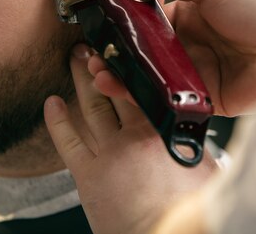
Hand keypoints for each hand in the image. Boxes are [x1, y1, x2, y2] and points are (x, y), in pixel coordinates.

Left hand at [44, 44, 216, 233]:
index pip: (144, 85)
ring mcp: (110, 152)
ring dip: (81, 80)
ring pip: (92, 106)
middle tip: (93, 45)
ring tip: (74, 59)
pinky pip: (68, 140)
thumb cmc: (189, 210)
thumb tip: (193, 122)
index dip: (131, 65)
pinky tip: (50, 103)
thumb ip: (193, 139)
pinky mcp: (88, 174)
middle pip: (115, 89)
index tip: (124, 48)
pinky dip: (57, 120)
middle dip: (103, 64)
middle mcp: (136, 135)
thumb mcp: (205, 167)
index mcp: (166, 129)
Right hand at [92, 0, 255, 115]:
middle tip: (93, 50)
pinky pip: (170, 100)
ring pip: (152, 76)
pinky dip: (146, 97)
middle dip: (117, 50)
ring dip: (123, 73)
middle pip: (144, 49)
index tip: (99, 15)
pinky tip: (124, 89)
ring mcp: (196, 72)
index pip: (147, 14)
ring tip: (100, 70)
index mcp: (190, 12)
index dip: (123, 16)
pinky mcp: (205, 99)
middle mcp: (190, 43)